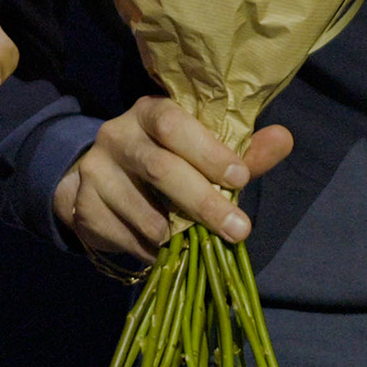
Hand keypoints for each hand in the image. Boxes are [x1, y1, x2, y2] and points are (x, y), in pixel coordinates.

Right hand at [52, 96, 294, 262]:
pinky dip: (150, 251)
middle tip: (238, 230)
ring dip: (176, 235)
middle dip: (203, 202)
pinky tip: (164, 253)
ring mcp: (94, 171)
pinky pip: (123, 237)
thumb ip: (242, 150)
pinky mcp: (82, 206)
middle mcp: (117, 134)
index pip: (175, 124)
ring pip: (142, 212)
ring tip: (198, 245)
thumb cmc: (167, 162)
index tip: (241, 178)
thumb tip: (284, 139)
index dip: (208, 151)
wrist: (100, 181)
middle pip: (160, 168)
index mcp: (150, 112)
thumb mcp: (202, 152)